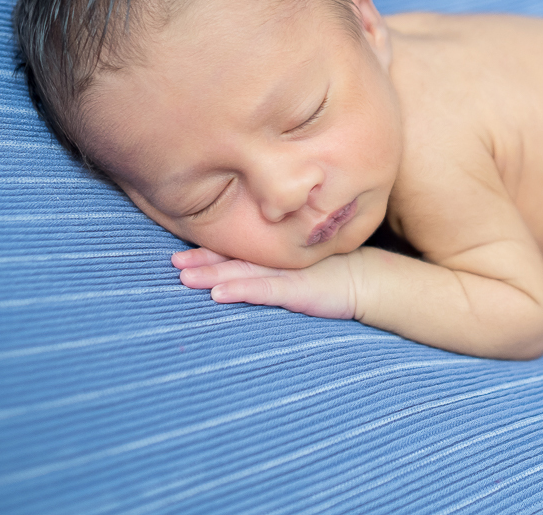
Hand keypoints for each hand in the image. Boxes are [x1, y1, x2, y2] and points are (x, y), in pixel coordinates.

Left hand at [171, 247, 359, 319]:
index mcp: (276, 251)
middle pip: (233, 256)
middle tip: (172, 261)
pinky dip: (240, 290)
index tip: (180, 249)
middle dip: (201, 258)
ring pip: (242, 271)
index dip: (209, 247)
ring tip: (184, 276)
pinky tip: (218, 294)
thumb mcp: (302, 263)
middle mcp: (278, 258)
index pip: (238, 247)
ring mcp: (287, 273)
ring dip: (212, 273)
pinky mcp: (299, 290)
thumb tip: (245, 266)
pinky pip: (264, 291)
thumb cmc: (335, 271)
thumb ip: (277, 262)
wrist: (370, 280)